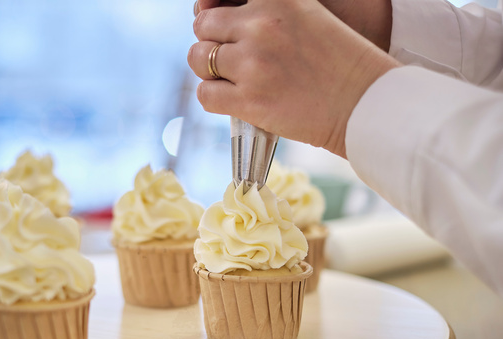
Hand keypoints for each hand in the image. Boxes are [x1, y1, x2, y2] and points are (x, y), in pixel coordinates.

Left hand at [188, 0, 399, 157]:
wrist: (364, 103)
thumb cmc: (340, 63)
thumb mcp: (309, 16)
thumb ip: (268, 14)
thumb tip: (223, 22)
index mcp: (277, 0)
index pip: (222, 0)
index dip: (221, 16)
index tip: (228, 30)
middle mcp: (260, 27)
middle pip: (204, 25)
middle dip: (212, 41)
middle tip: (229, 58)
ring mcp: (252, 64)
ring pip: (199, 58)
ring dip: (208, 69)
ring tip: (228, 78)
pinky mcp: (248, 99)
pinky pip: (205, 93)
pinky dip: (212, 96)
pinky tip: (230, 98)